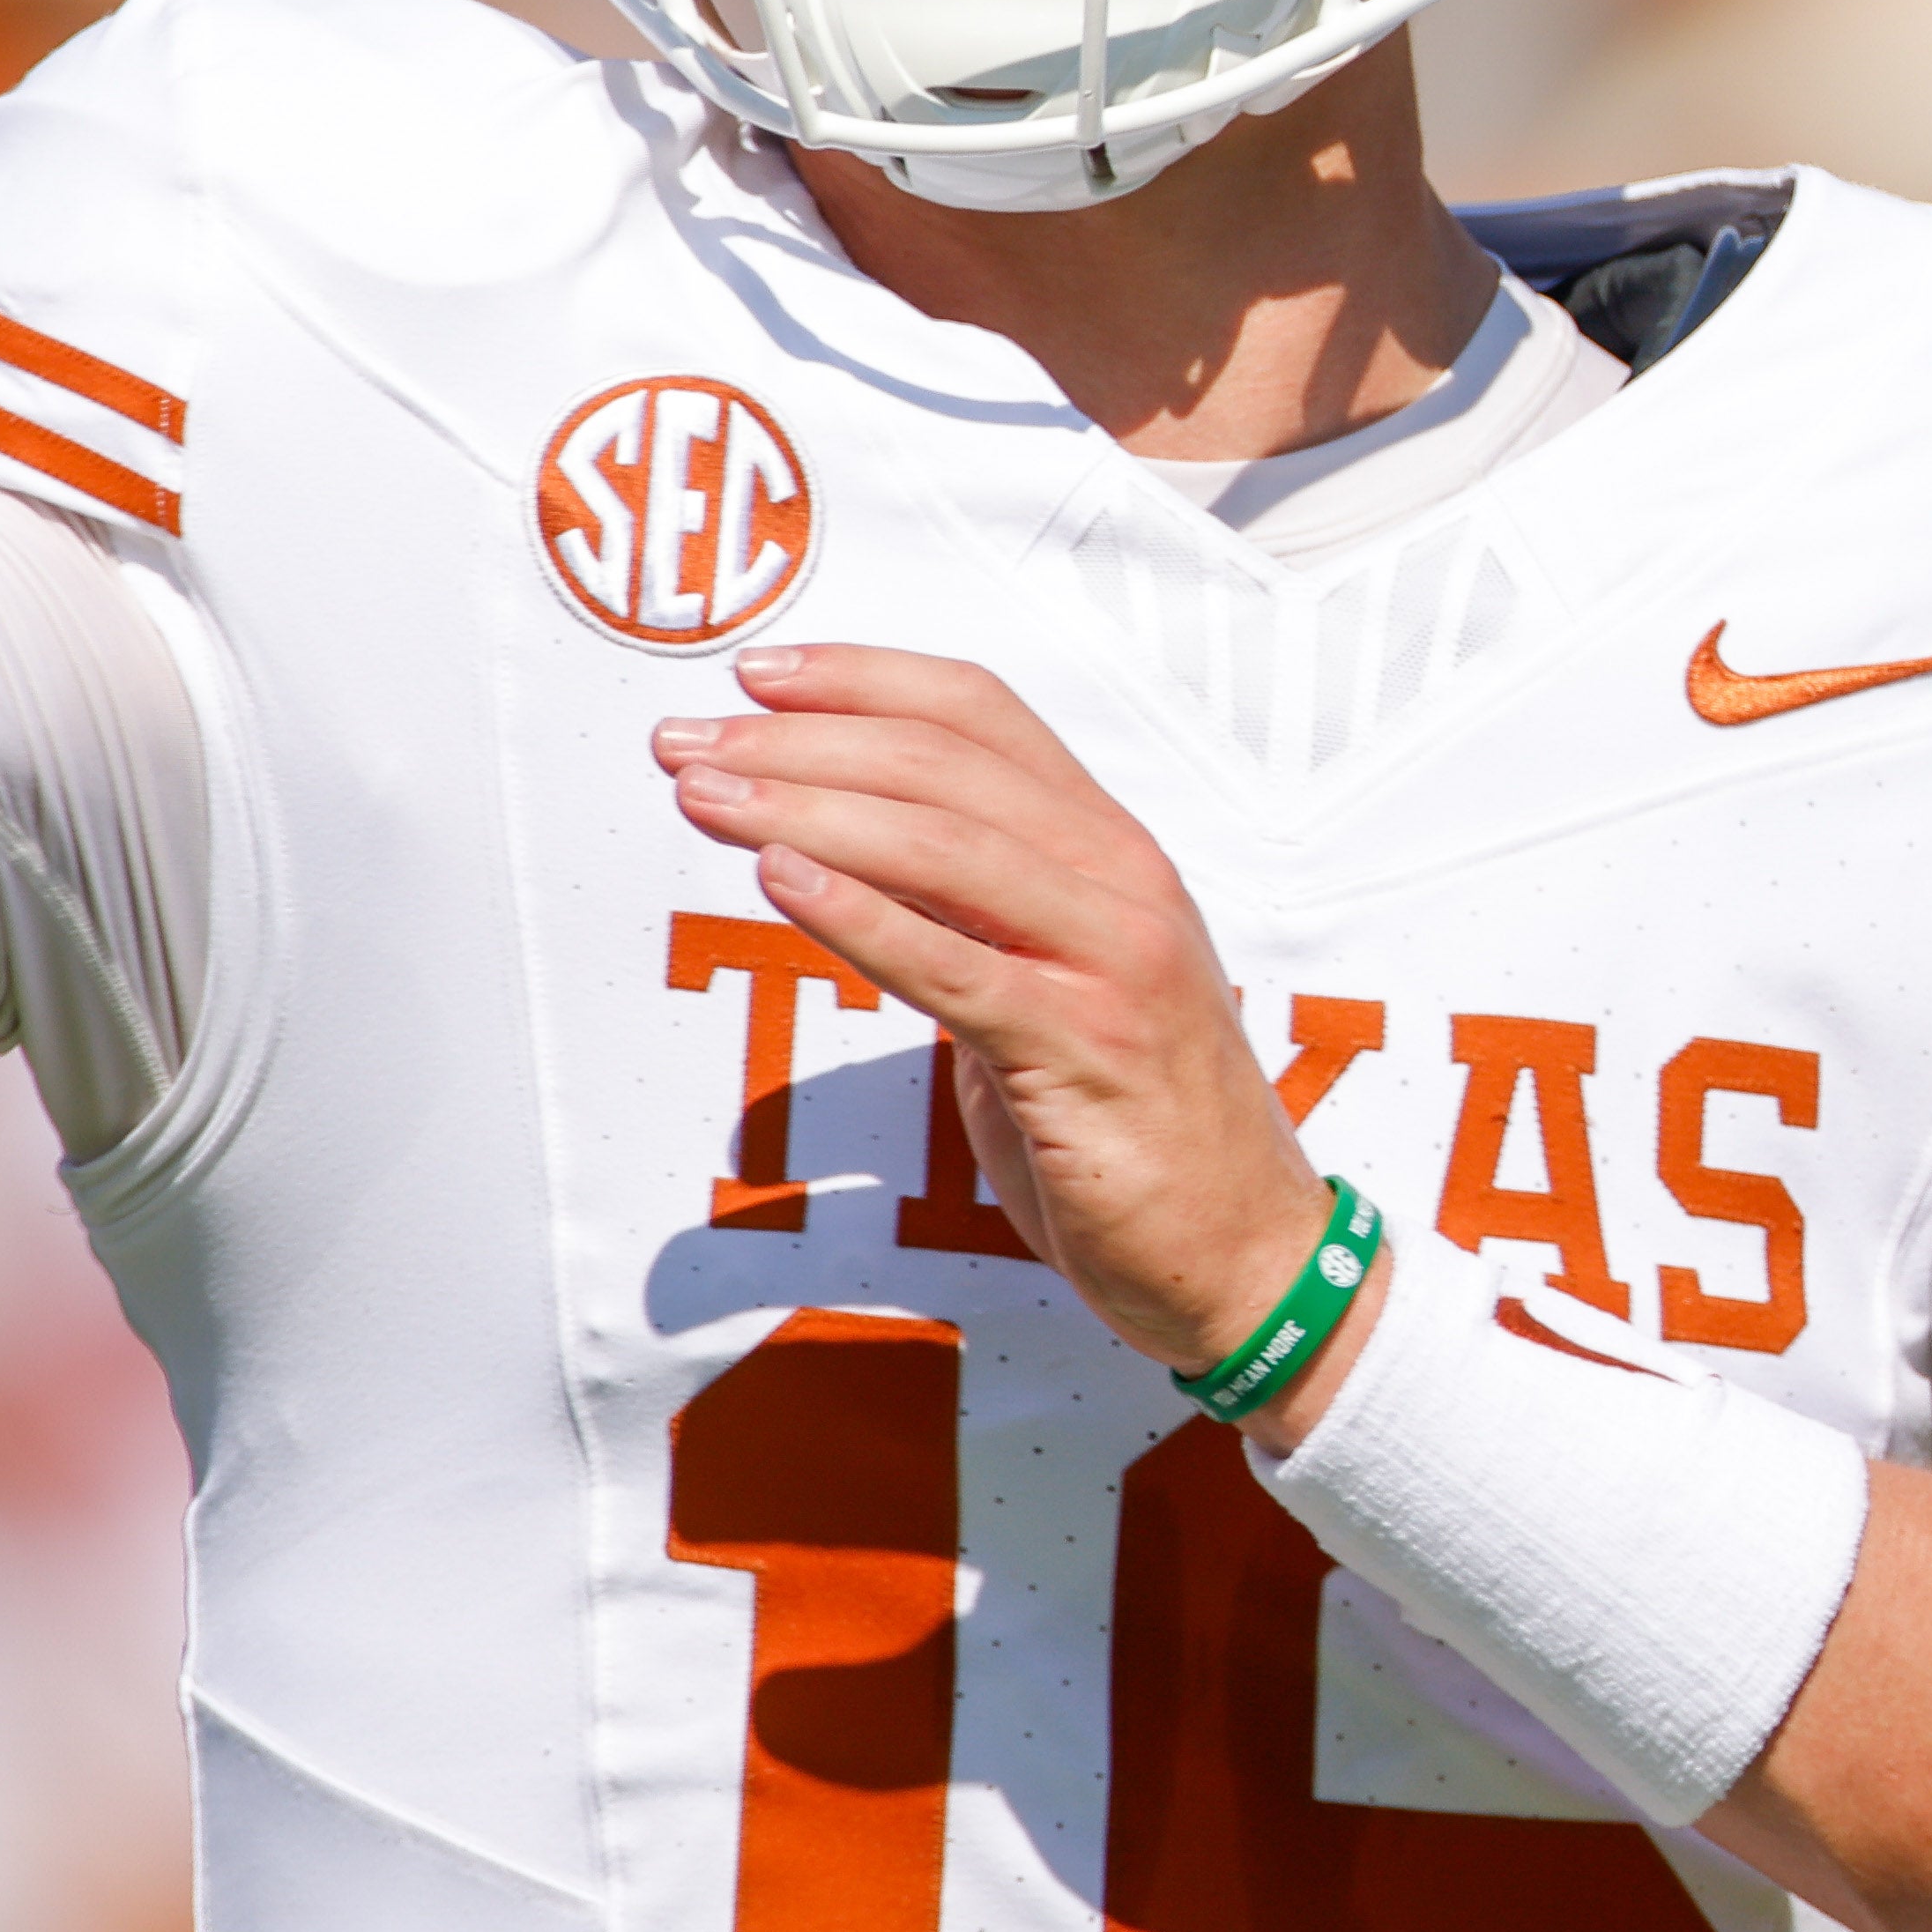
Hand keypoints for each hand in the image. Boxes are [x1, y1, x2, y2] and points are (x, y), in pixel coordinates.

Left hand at [652, 647, 1350, 1414]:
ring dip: (804, 807)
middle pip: (943, 765)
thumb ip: (974, 920)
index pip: (981, 715)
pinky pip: (955, 967)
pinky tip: (779, 877)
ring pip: (942, 845)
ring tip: (703, 793)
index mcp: (1111, 851)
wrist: (1247, 1257)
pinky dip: (860, 913)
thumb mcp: (1053, 988)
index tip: (755, 675)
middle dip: (799, 739)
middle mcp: (1120, 883)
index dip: (863, 678)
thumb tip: (849, 866)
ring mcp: (1112, 961)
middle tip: (684, 738)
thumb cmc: (1135, 1128)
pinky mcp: (1086, 1051)